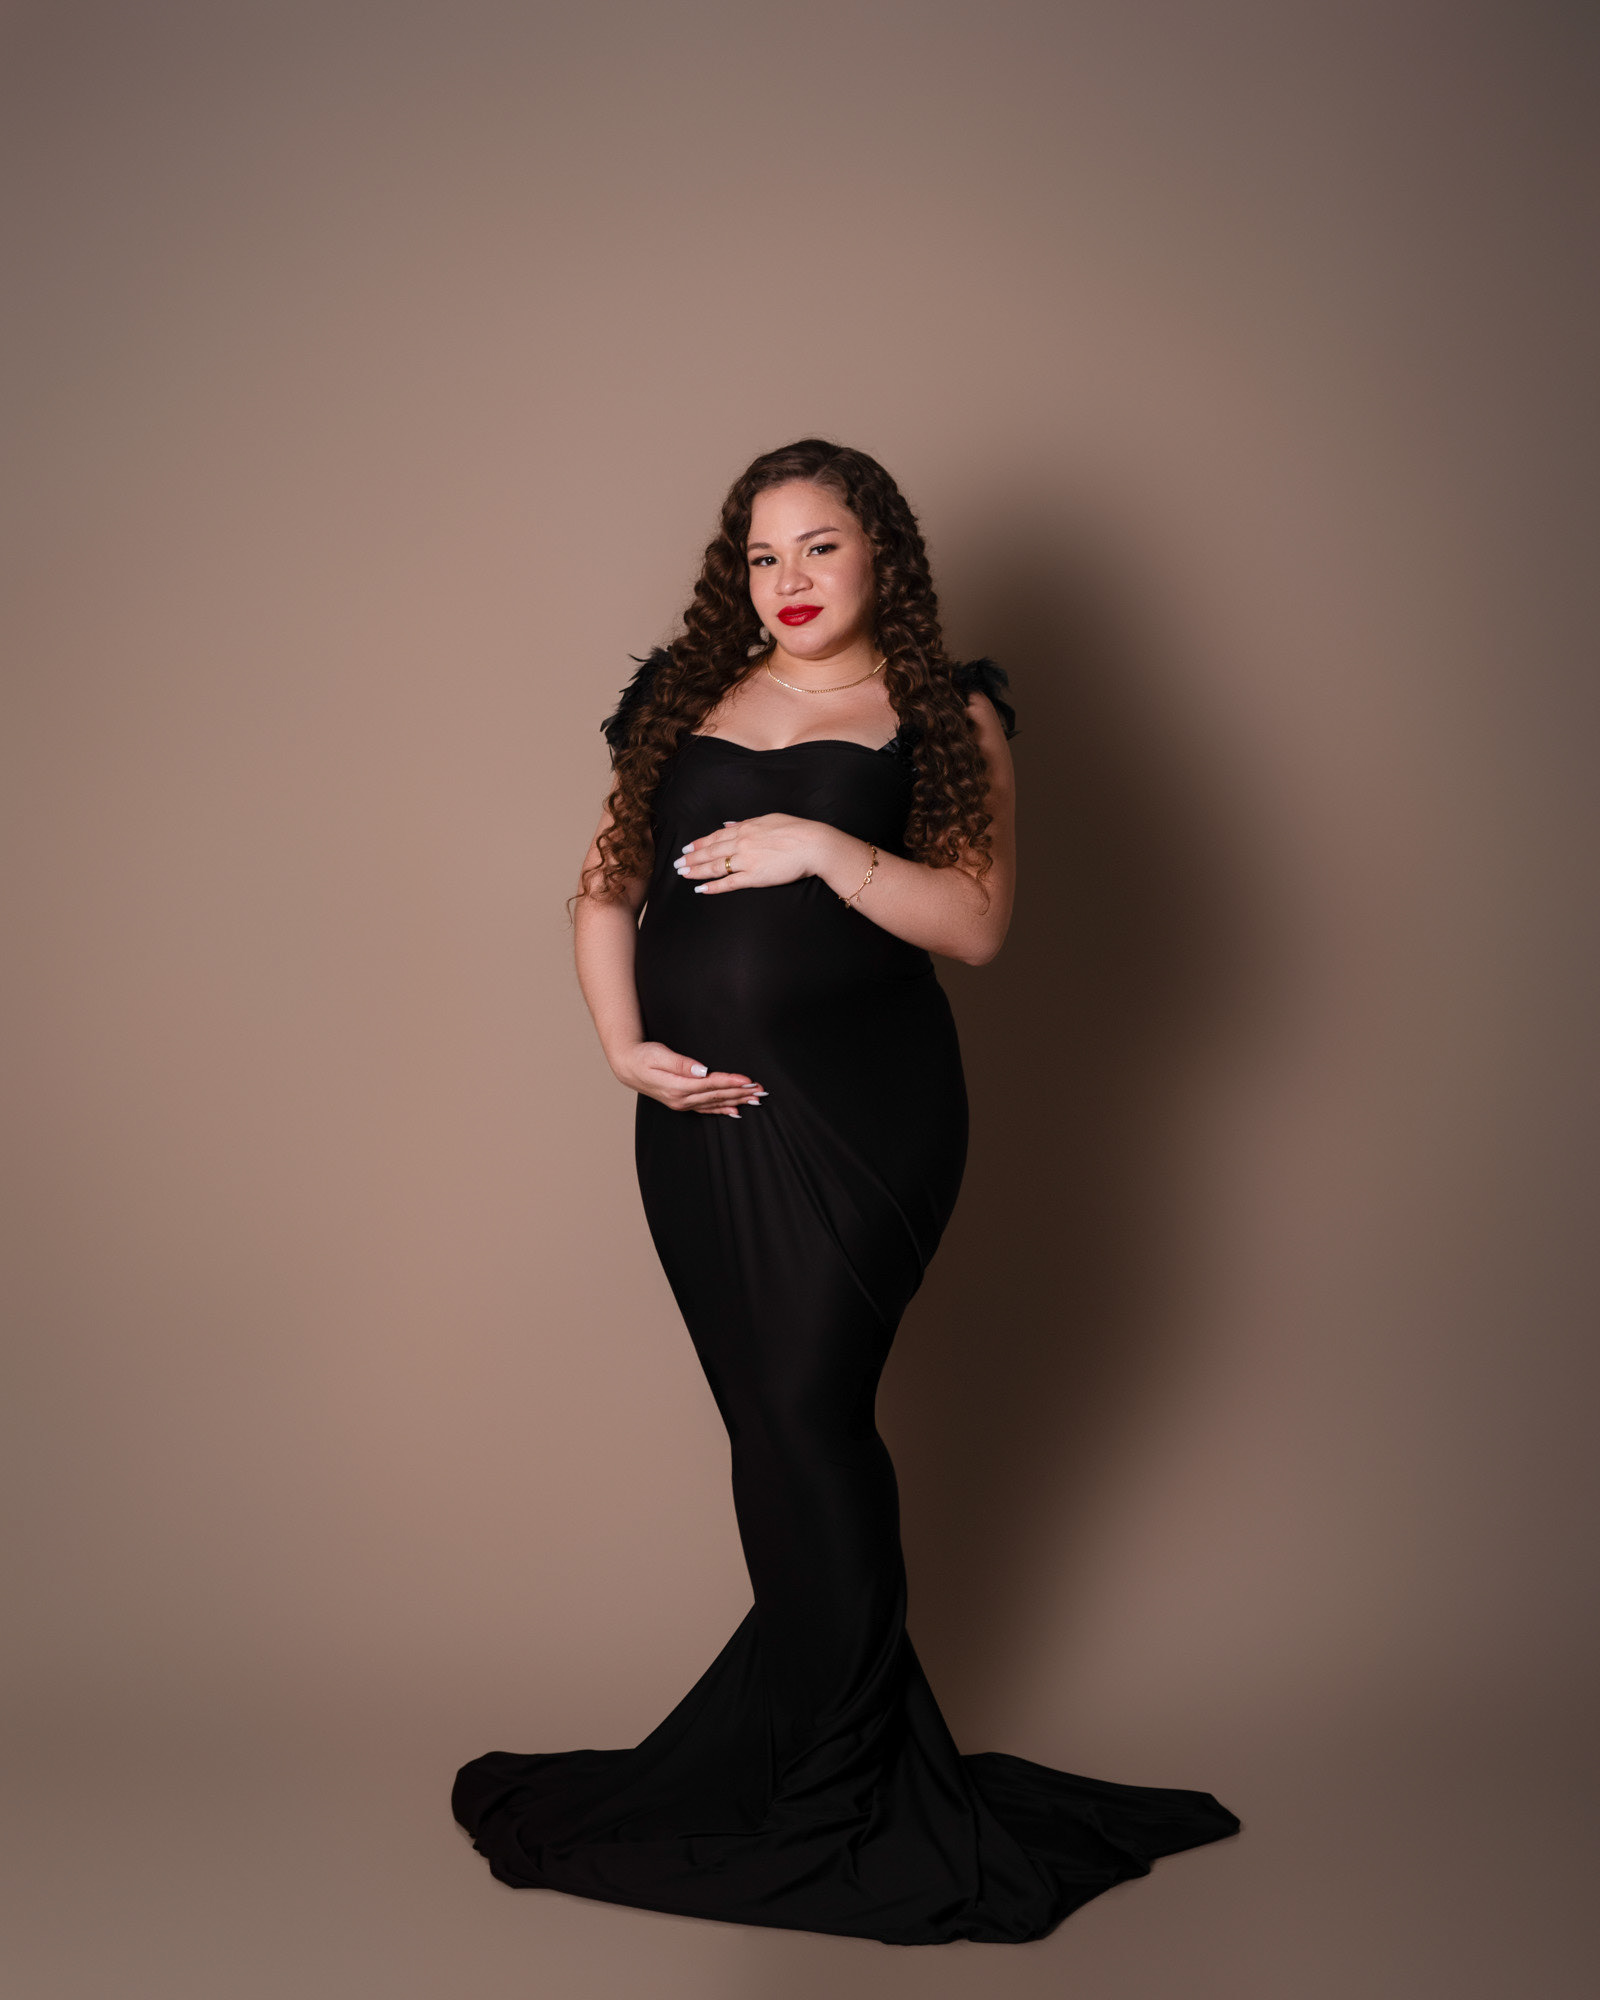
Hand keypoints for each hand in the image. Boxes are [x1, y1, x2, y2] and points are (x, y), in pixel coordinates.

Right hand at [610, 1040, 765, 1117]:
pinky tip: (735, 1111)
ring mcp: (682, 1104)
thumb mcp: (659, 1055)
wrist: (628, 1067)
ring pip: (715, 1103)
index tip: (748, 1080)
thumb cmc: (643, 1056)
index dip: (730, 1082)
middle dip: (740, 1092)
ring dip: (736, 1101)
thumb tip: (701, 1070)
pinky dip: (722, 1110)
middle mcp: (681, 1099)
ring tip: (756, 1099)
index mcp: (677, 1087)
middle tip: (761, 1090)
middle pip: (717, 1096)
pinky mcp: (682, 1103)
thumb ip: (681, 1063)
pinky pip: (706, 1109)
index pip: (710, 1085)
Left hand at [672, 814, 832, 893]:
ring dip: (697, 871)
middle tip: (677, 864)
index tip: (687, 848)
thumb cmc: (797, 830)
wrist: (813, 844)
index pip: (716, 836)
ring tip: (683, 874)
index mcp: (745, 827)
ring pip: (715, 866)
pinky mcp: (754, 876)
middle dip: (692, 858)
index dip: (700, 843)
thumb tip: (729, 824)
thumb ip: (747, 822)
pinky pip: (729, 882)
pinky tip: (701, 889)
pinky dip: (713, 886)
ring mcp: (746, 860)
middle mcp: (741, 842)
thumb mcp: (769, 819)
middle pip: (710, 852)